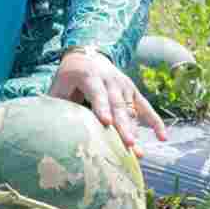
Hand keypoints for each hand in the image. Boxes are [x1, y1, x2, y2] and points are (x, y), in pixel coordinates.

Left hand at [49, 48, 167, 154]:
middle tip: (129, 144)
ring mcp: (124, 86)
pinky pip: (146, 108)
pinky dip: (155, 122)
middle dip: (124, 126)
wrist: (87, 55)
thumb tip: (46, 126)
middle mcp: (110, 80)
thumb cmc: (69, 77)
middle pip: (118, 105)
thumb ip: (56, 103)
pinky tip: (163, 137)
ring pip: (131, 110)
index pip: (97, 93)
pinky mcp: (132, 91)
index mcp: (89, 76)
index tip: (106, 122)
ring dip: (136, 131)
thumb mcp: (59, 85)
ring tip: (138, 153)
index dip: (102, 108)